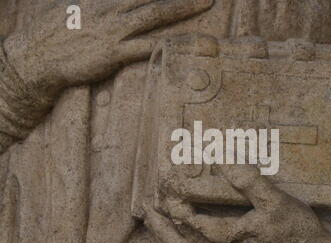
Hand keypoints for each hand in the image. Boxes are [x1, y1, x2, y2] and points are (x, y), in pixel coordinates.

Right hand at [3, 0, 213, 96]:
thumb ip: (91, 0)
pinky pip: (146, 47)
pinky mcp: (113, 53)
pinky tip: (186, 43)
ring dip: (182, 6)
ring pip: (154, 13)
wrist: (34, 58)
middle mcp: (110, 8)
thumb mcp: (68, 4)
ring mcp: (113, 30)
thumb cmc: (50, 32)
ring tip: (206, 1)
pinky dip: (168, 44)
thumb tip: (101, 0)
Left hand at [145, 164, 330, 242]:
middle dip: (159, 226)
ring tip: (155, 224)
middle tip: (145, 207)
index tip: (163, 183)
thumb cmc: (297, 231)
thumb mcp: (275, 200)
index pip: (191, 220)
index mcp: (231, 238)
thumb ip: (246, 180)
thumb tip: (221, 161)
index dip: (174, 200)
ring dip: (167, 241)